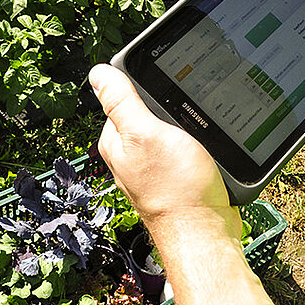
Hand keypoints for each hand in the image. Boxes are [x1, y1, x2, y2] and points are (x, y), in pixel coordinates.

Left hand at [89, 64, 240, 237]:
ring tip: (198, 135)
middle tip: (185, 118)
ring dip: (186, 127)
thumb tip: (98, 72)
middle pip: (149, 112)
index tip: (166, 91)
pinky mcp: (176, 175)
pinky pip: (186, 148)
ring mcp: (154, 166)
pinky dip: (197, 144)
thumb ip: (121, 102)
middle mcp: (131, 154)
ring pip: (171, 130)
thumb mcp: (146, 134)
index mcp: (115, 141)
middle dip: (168, 109)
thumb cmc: (176, 190)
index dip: (144, 88)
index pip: (122, 97)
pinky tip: (206, 149)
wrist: (206, 231)